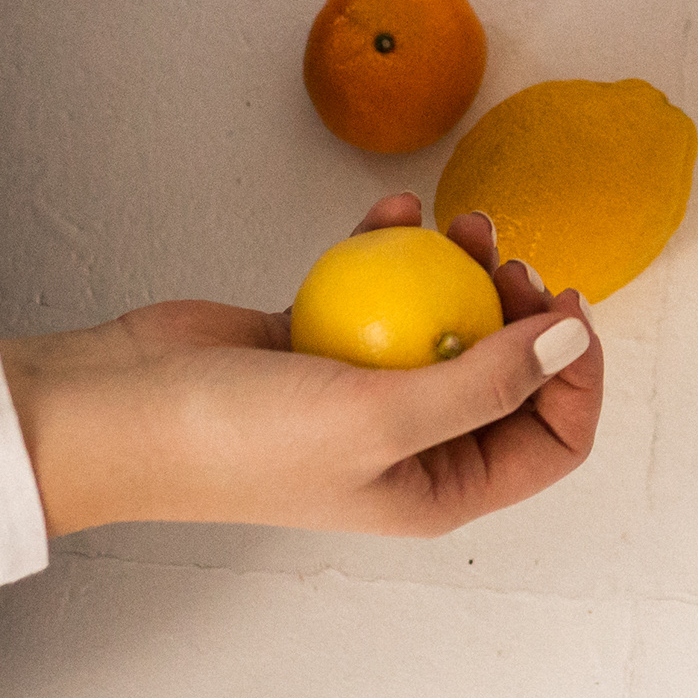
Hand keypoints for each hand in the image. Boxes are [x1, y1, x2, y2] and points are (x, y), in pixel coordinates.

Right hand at [0, 196, 599, 537]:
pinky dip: (393, 248)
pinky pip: (383, 286)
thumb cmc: (240, 439)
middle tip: (505, 260)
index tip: (566, 306)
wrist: (120, 412)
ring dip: (463, 267)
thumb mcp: (382, 417)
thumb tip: (572, 340)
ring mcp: (366, 390)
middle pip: (509, 371)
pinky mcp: (323, 341)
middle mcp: (412, 446)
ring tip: (460, 224)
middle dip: (524, 310)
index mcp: (438, 488)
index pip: (552, 440)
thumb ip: (486, 380)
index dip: (578, 376)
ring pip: (449, 320)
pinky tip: (390, 210)